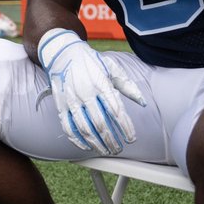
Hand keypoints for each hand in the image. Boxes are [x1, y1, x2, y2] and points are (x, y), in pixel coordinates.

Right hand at [37, 29, 143, 155]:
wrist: (62, 52)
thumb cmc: (91, 61)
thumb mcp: (112, 67)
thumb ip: (128, 85)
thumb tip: (143, 102)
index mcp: (101, 83)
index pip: (116, 111)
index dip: (125, 127)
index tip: (131, 139)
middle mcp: (85, 93)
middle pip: (101, 123)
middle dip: (112, 140)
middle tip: (119, 149)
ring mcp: (71, 100)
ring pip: (84, 128)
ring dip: (97, 143)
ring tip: (106, 151)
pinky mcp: (60, 105)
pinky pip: (67, 127)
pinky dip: (77, 140)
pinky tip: (87, 147)